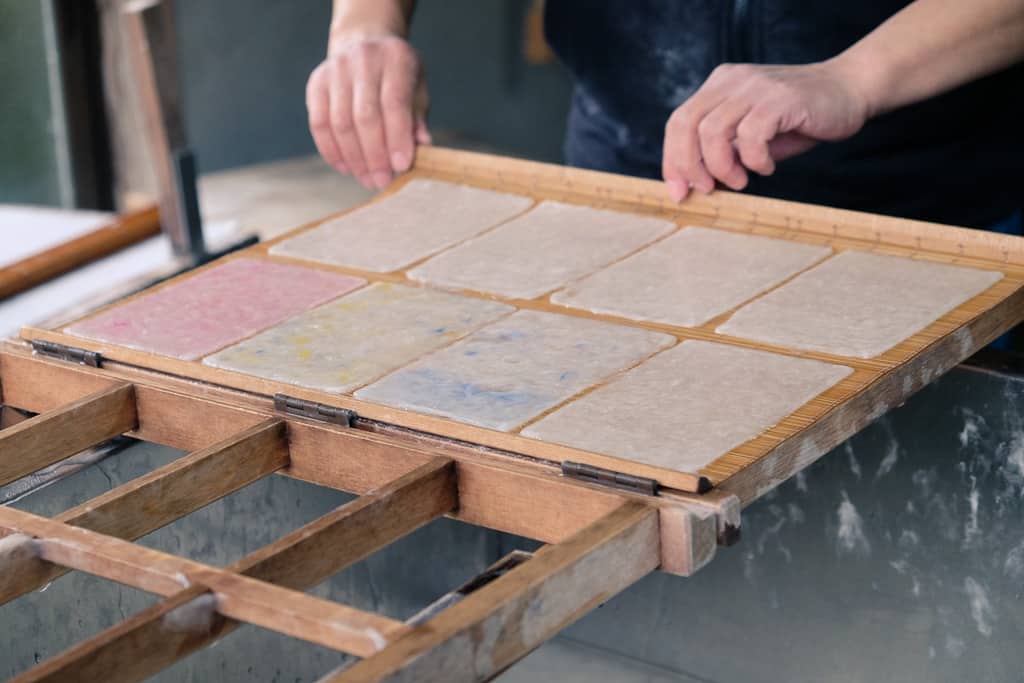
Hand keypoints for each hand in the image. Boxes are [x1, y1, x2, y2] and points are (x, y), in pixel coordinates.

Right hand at [306, 34, 429, 189]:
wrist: (364, 42)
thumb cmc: (398, 76)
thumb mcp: (417, 90)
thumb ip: (417, 120)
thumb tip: (422, 150)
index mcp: (395, 59)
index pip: (394, 103)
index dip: (397, 138)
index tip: (401, 166)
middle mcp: (363, 59)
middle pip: (365, 116)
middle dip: (374, 155)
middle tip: (381, 181)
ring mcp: (336, 70)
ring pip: (340, 123)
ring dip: (353, 158)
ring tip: (366, 179)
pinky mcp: (316, 83)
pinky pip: (319, 123)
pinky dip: (331, 151)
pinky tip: (345, 168)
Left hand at [662, 60, 870, 200]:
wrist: (849, 91)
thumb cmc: (798, 119)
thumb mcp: (752, 135)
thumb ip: (724, 151)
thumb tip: (695, 184)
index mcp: (718, 86)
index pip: (678, 122)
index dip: (672, 160)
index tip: (678, 191)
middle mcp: (731, 81)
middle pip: (686, 125)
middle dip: (689, 165)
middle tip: (706, 189)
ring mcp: (754, 86)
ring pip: (713, 132)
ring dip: (721, 166)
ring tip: (741, 181)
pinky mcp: (779, 98)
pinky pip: (750, 135)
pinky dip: (754, 160)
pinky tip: (767, 168)